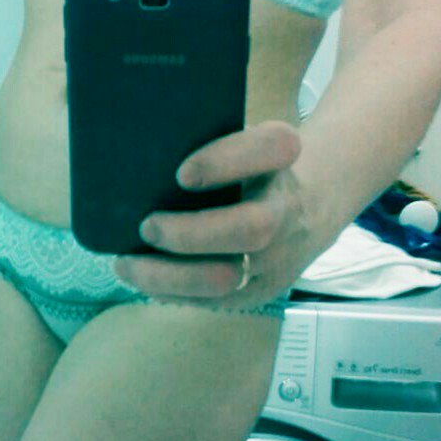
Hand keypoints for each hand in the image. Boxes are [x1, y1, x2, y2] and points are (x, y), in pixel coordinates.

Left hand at [112, 120, 325, 311]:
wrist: (313, 203)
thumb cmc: (256, 166)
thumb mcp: (243, 140)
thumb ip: (208, 141)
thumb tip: (142, 161)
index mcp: (284, 157)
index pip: (271, 147)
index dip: (224, 162)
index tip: (181, 174)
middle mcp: (290, 208)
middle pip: (253, 228)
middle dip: (191, 234)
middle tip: (147, 226)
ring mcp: (282, 255)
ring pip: (231, 278)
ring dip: (170, 275)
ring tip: (126, 265)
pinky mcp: (266, 288)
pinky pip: (218, 300)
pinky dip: (174, 292)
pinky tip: (143, 280)